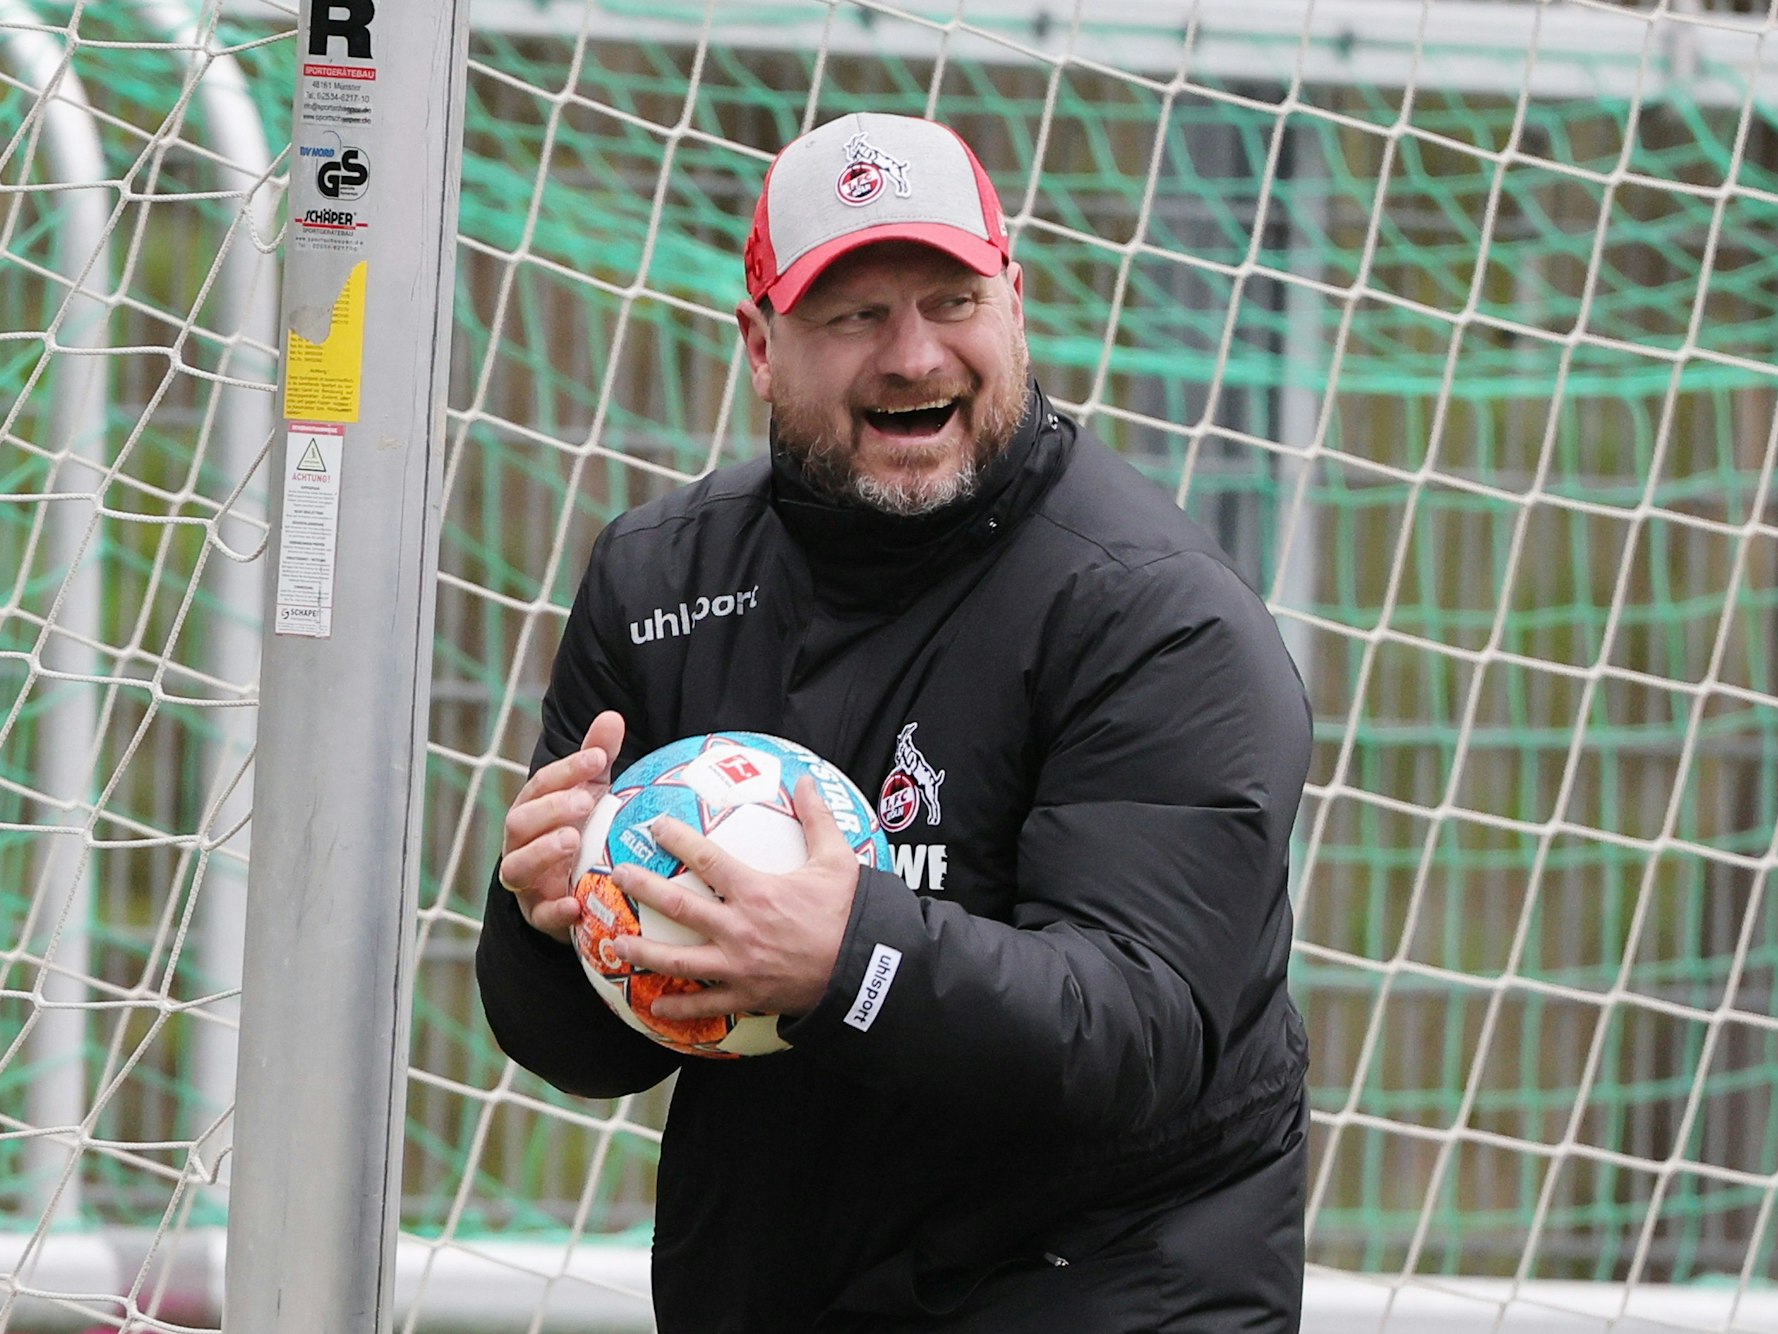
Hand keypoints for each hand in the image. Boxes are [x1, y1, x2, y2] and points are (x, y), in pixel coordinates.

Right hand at [499, 710, 625, 940]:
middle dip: (550, 809)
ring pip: (516, 866)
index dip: (567, 770)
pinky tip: (574, 904)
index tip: (599, 758)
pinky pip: (539, 915)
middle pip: (520, 822)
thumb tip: (612, 716)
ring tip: (571, 841)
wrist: (573, 891)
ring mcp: (526, 880)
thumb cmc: (580, 830)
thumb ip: (596, 757)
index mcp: (533, 809)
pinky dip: (554, 911)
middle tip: (585, 801)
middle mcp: (521, 842)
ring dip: (541, 852)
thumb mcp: (591, 793)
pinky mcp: (537, 914)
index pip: (541, 784)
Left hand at [609, 777, 859, 1018]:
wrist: (865, 971)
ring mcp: (739, 966)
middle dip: (645, 889)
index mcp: (757, 892)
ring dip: (645, 953)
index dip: (678, 839)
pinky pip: (706, 1005)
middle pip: (680, 907)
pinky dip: (679, 1008)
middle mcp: (740, 929)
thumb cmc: (850, 914)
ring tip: (617, 945)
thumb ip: (817, 820)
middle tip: (617, 876)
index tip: (656, 826)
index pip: (707, 860)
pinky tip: (654, 1005)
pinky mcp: (747, 996)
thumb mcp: (837, 861)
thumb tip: (806, 781)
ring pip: (680, 961)